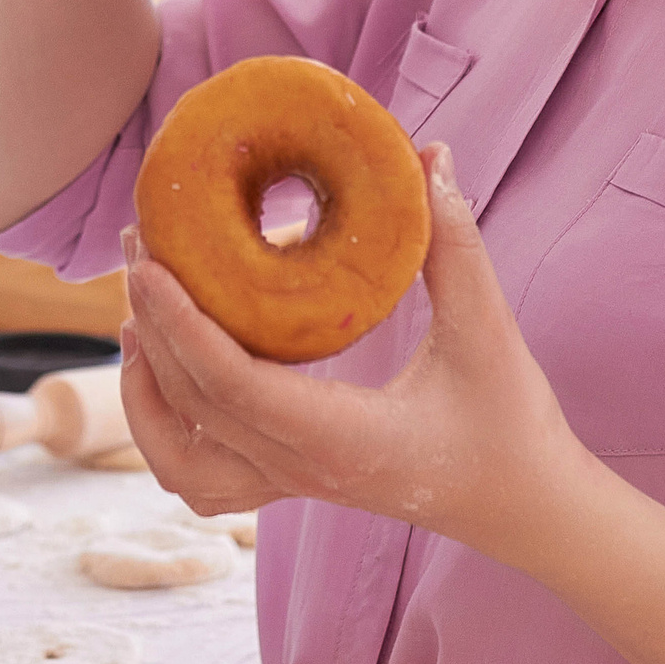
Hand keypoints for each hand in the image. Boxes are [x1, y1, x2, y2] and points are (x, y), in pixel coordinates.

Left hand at [117, 143, 596, 564]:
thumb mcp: (487, 329)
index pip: (231, 385)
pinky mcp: (292, 486)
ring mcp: (292, 486)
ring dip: (145, 392)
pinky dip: (166, 432)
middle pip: (190, 406)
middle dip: (151, 324)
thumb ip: (456, 243)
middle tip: (138, 246)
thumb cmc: (511, 423)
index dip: (180, 323)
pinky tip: (166, 374)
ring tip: (139, 316)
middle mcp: (302, 469)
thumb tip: (432, 155)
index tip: (149, 263)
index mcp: (339, 438)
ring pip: (178, 461)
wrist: (526, 508)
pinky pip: (202, 479)